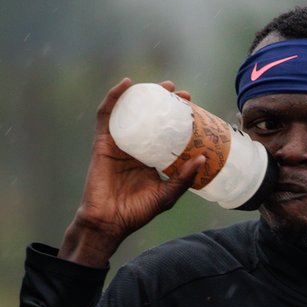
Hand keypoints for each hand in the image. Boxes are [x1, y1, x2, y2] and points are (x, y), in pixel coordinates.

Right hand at [59, 79, 203, 266]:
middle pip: (150, 118)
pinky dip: (114, 97)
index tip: (192, 107)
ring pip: (130, 112)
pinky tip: (126, 85)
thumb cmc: (137, 212)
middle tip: (180, 93)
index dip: (177, 118)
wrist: (109, 221)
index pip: (165, 132)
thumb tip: (203, 158)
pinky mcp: (103, 142)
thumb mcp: (166, 194)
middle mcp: (136, 148)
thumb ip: (183, 178)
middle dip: (164, 102)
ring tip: (162, 87)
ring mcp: (119, 143)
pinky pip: (106, 115)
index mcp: (151, 158)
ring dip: (144, 95)